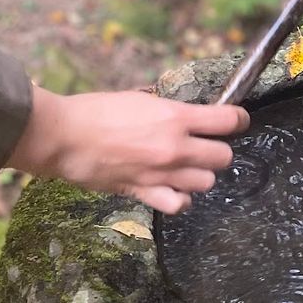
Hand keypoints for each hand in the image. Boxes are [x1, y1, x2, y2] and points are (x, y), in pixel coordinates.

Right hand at [9, 87, 248, 212]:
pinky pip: (180, 204)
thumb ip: (167, 109)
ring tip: (186, 168)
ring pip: (207, 182)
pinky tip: (173, 189)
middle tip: (204, 145)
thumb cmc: (95, 111)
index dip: (238, 120)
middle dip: (218, 150)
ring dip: (200, 174)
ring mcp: (162, 173)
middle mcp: (176, 147)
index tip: (236, 120)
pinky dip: (180, 198)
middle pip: (223, 156)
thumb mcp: (139, 99)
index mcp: (175, 117)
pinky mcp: (145, 192)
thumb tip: (184, 114)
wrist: (63, 137)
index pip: (228, 121)